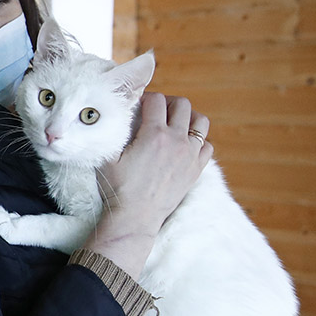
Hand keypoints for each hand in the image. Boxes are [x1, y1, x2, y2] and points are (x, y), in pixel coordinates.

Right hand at [84, 93, 213, 277]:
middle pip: (181, 104)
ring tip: (174, 124)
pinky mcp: (196, 169)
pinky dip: (198, 141)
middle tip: (156, 111)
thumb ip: (114, 133)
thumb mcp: (108, 157)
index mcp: (154, 134)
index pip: (155, 100)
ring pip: (200, 121)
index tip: (138, 105)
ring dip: (187, 117)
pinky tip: (184, 146)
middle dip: (167, 103)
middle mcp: (176, 141)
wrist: (136, 217)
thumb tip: (116, 117)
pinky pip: (207, 146)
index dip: (145, 98)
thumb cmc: (118, 188)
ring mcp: (190, 155)